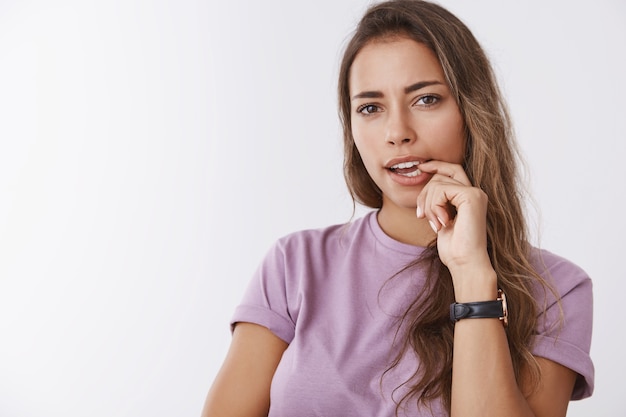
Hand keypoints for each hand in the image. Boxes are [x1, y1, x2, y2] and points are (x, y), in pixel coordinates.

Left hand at [415, 160, 491, 275]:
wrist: (465, 263)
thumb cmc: (453, 248)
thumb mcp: (440, 219)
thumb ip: (437, 201)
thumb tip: (424, 180)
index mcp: (469, 197)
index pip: (452, 169)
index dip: (436, 165)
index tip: (420, 167)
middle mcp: (475, 192)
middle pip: (440, 176)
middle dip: (423, 194)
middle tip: (421, 216)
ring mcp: (475, 193)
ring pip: (436, 183)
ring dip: (428, 206)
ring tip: (435, 224)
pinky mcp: (471, 197)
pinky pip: (441, 190)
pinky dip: (434, 207)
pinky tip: (442, 223)